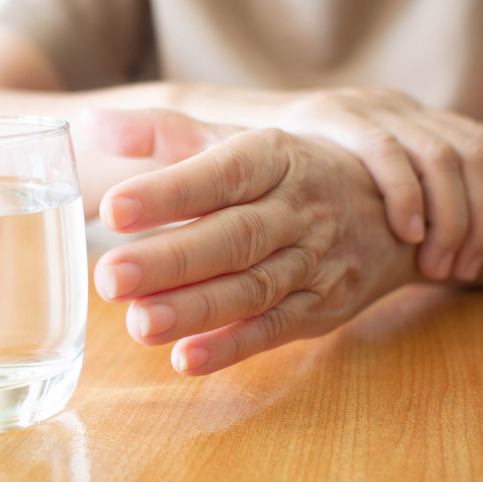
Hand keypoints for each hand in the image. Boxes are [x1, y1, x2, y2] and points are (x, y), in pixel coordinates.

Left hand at [88, 109, 416, 375]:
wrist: (393, 211)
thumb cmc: (291, 171)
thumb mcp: (237, 140)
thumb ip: (164, 134)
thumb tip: (89, 123)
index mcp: (274, 157)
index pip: (221, 173)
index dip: (170, 193)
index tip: (114, 209)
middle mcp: (298, 207)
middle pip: (234, 235)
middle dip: (172, 260)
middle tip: (110, 278)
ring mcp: (316, 260)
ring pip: (254, 286)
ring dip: (197, 309)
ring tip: (139, 324)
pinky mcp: (323, 306)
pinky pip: (277, 327)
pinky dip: (234, 346)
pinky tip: (187, 359)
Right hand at [275, 88, 482, 280]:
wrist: (232, 124)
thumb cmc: (298, 170)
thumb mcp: (357, 176)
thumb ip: (400, 192)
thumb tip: (450, 237)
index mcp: (413, 115)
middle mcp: (399, 105)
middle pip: (474, 154)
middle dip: (481, 217)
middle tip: (464, 268)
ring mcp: (369, 106)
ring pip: (442, 156)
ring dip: (452, 217)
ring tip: (438, 266)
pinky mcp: (334, 115)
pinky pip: (387, 152)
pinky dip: (407, 195)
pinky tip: (408, 234)